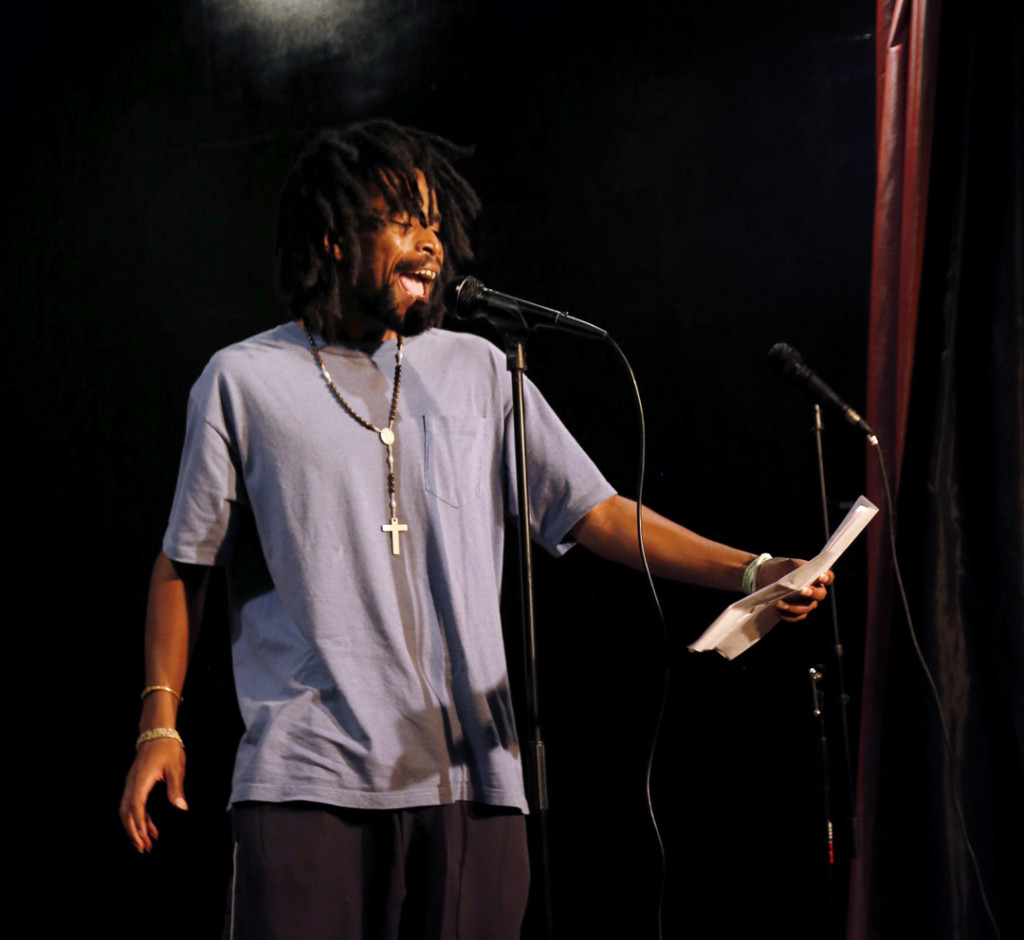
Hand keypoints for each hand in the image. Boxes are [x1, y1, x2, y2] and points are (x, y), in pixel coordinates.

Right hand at [119, 737, 187, 852]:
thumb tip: (181, 807)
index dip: (139, 826)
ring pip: (128, 811)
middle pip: (126, 813)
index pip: (136, 808)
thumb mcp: (175, 768)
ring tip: (148, 841)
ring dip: (136, 827)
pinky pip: (134, 804)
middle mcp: (132, 785)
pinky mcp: (135, 783)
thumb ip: (176, 788)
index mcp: (141, 781)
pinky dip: (141, 817)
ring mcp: (132, 784)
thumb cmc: (168, 748)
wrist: (157, 732)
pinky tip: (150, 827)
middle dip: (134, 832)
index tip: (144, 840)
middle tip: (143, 848)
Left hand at [756, 557, 833, 621]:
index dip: (827, 577)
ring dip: (793, 607)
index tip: (821, 576)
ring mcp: (808, 604)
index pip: (828, 577)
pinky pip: (795, 617)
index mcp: (816, 576)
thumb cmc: (782, 568)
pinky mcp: (797, 613)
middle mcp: (816, 592)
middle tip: (802, 591)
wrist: (769, 578)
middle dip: (812, 593)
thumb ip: (795, 568)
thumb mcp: (788, 564)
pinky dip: (786, 615)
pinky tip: (777, 611)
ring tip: (779, 603)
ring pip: (806, 608)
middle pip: (820, 595)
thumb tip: (797, 578)